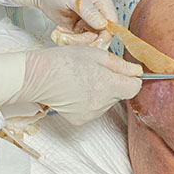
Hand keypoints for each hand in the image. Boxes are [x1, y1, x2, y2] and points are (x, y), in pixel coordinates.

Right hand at [0, 46, 141, 125]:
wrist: (37, 76)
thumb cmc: (62, 60)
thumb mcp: (93, 53)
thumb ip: (118, 64)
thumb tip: (137, 71)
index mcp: (107, 84)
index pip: (135, 88)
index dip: (131, 78)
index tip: (123, 72)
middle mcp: (102, 103)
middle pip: (119, 94)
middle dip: (113, 83)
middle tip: (94, 70)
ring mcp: (91, 114)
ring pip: (106, 102)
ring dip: (100, 92)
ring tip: (81, 80)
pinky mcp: (80, 120)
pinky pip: (93, 109)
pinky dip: (88, 101)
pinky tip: (75, 91)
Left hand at [7, 0, 116, 31]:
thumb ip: (88, 10)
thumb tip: (103, 24)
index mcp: (102, 1)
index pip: (112, 23)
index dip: (105, 35)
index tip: (93, 41)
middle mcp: (98, 13)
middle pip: (102, 36)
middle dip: (84, 40)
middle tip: (67, 38)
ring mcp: (89, 22)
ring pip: (89, 41)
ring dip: (73, 41)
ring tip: (59, 33)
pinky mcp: (79, 29)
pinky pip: (79, 42)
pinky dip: (68, 40)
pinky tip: (59, 32)